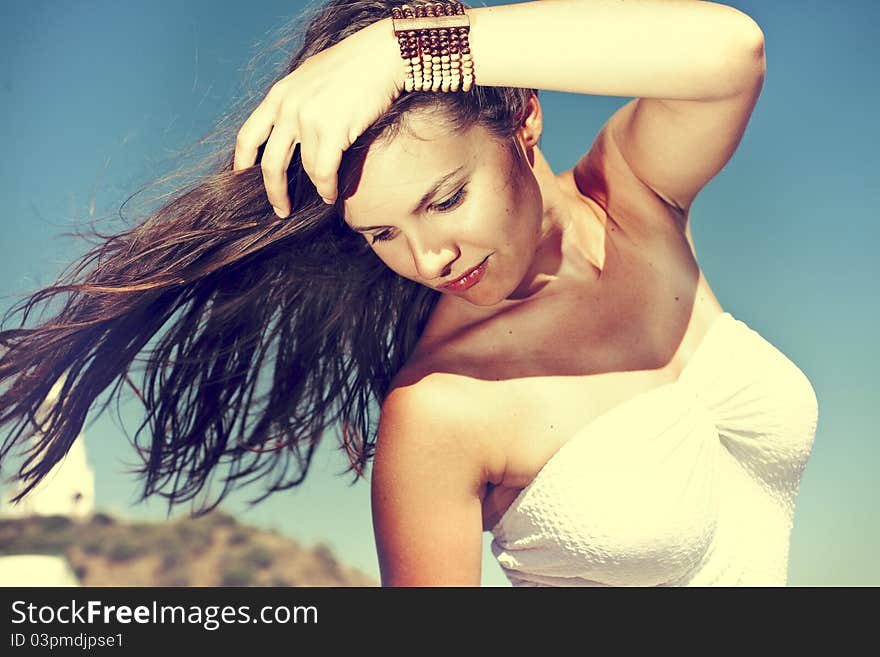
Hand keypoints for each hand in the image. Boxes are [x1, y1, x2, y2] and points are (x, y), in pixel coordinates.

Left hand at [233, 17, 403, 216]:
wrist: (380, 56)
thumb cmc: (352, 67)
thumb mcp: (309, 78)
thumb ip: (294, 102)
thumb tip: (290, 128)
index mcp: (278, 95)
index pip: (248, 136)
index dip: (242, 163)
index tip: (243, 181)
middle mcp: (288, 108)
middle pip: (270, 163)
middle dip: (274, 192)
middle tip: (281, 209)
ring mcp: (308, 120)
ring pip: (304, 170)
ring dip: (315, 189)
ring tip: (324, 195)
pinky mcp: (333, 130)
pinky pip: (323, 172)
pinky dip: (327, 188)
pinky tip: (332, 194)